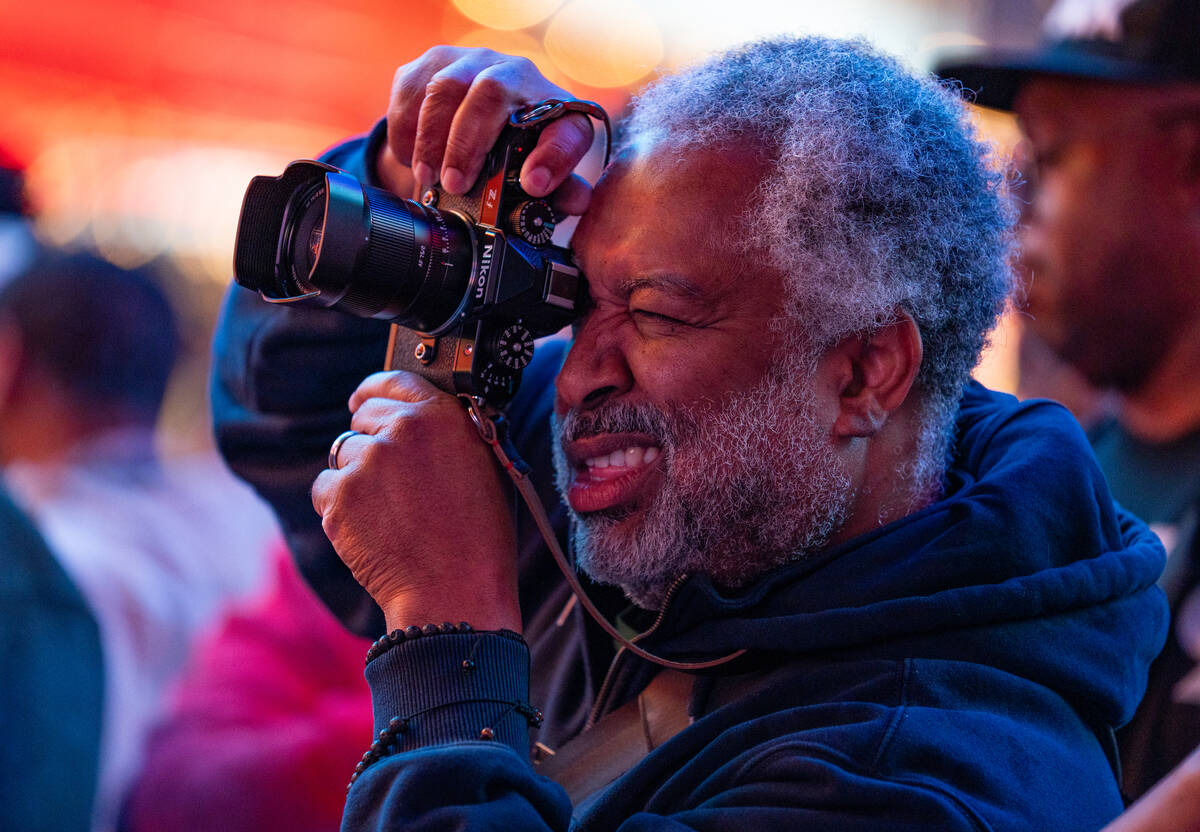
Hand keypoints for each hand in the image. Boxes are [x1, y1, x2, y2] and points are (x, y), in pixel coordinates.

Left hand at [311, 371, 520, 632]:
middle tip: (390, 481)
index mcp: (443, 415)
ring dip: (355, 477)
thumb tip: (419, 417)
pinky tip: (371, 530)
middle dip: (370, 443)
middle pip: (363, 418)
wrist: (455, 590)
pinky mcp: (339, 496)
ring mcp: (367, 461)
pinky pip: (325, 488)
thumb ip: (450, 431)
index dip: (374, 392)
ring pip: (342, 454)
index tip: (362, 401)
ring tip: (388, 513)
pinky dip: (339, 508)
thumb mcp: (485, 465)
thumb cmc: (480, 536)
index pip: (394, 380)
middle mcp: (402, 429)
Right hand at [378, 45, 593, 213]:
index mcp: (555, 110)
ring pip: (446, 86)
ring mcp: (474, 62)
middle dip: (468, 142)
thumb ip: (558, 191)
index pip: (566, 125)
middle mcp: (518, 76)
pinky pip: (413, 87)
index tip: (534, 186)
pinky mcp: (434, 61)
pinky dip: (406, 129)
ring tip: (427, 176)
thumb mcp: (539, 175)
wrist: (472, 116)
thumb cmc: (514, 151)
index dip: (554, 156)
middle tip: (455, 184)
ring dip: (432, 138)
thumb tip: (577, 202)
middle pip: (493, 92)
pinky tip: (410, 157)